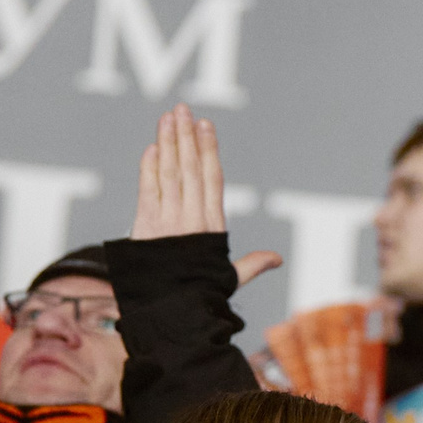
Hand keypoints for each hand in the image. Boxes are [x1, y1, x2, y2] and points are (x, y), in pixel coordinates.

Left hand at [131, 103, 279, 287]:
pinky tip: (151, 148)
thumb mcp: (230, 279)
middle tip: (183, 109)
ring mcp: (168, 221)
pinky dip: (148, 168)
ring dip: (167, 143)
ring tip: (168, 118)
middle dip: (186, 137)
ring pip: (169, 173)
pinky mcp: (146, 227)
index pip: (211, 179)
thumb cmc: (202, 296)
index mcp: (213, 227)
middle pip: (189, 169)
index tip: (206, 126)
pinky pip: (147, 190)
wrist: (171, 313)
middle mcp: (191, 219)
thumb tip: (277, 259)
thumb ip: (252, 264)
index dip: (208, 150)